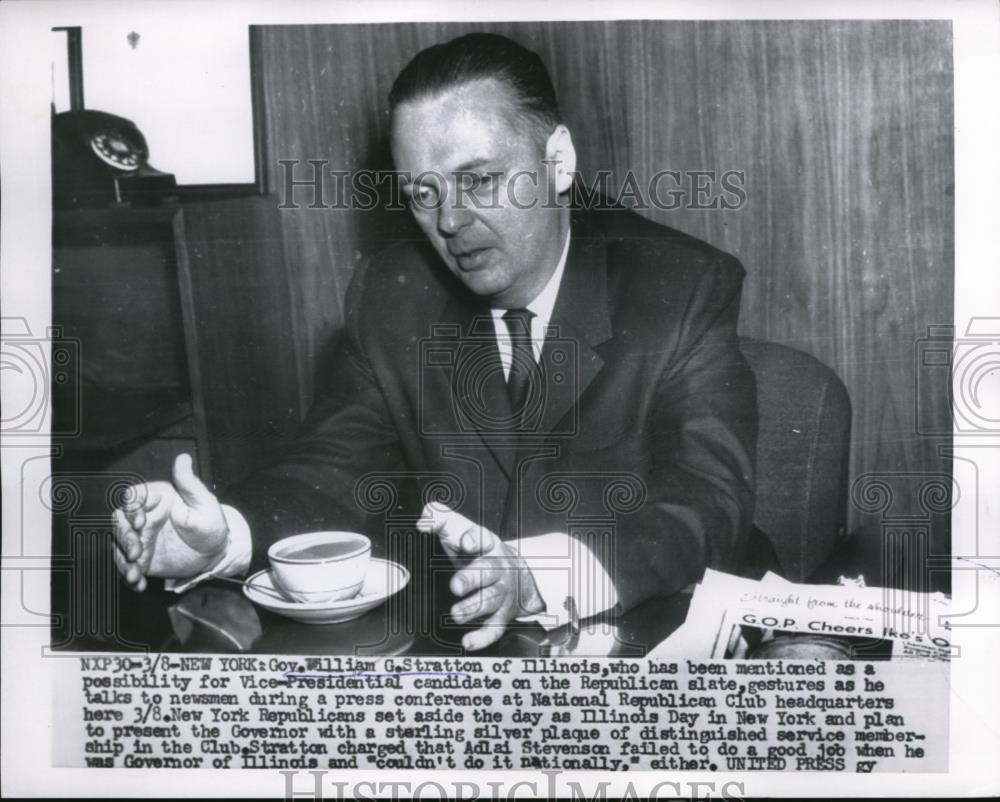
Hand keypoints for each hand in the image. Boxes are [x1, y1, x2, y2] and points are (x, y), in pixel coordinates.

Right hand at [113, 454, 228, 590]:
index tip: (141, 522)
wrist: (215, 554)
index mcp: (158, 499)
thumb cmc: (211, 524)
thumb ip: (190, 484)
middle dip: (124, 537)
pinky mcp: (142, 558)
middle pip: (120, 522)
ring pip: (119, 545)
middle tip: (136, 551)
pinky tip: (138, 583)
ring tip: (134, 573)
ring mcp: (141, 538)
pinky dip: (129, 575)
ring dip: (122, 560)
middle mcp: (145, 517)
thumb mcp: (204, 503)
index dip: (131, 508)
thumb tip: (183, 459)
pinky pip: (128, 566)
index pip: (134, 497)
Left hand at [417, 502, 544, 650]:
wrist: (519, 576)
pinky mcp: (500, 616)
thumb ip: (442, 520)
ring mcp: (500, 593)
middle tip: (456, 585)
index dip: (474, 539)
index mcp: (487, 545)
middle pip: (488, 571)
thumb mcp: (463, 531)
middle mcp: (497, 568)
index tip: (465, 542)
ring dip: (473, 608)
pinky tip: (468, 641)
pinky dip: (482, 638)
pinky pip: (494, 629)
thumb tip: (425, 518)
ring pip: (490, 601)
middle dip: (472, 578)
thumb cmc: (480, 553)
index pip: (483, 539)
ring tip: (456, 614)